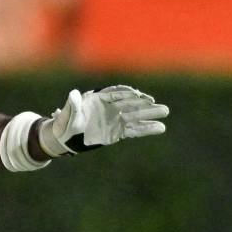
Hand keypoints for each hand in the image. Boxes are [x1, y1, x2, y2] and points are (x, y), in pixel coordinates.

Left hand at [38, 85, 168, 155]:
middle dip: (145, 104)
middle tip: (160, 104)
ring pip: (136, 116)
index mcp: (99, 99)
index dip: (128, 94)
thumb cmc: (65, 124)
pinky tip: (160, 128)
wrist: (65, 138)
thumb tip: (73, 93)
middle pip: (130, 104)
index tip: (139, 95)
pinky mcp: (118, 131)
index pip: (116, 94)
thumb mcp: (67, 115)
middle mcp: (110, 107)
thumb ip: (73, 105)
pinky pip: (134, 130)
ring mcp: (116, 119)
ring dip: (150, 115)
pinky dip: (147, 129)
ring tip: (165, 112)